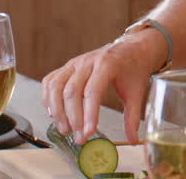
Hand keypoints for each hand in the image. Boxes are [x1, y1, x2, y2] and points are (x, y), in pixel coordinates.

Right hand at [41, 30, 163, 143]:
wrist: (133, 47)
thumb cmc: (134, 67)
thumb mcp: (137, 91)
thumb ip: (133, 116)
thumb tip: (132, 139)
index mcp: (108, 64)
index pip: (93, 91)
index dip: (88, 114)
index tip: (88, 132)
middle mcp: (88, 61)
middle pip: (72, 91)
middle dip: (73, 118)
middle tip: (78, 137)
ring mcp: (76, 63)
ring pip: (56, 86)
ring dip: (57, 110)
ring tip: (64, 129)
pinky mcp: (68, 66)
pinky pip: (51, 80)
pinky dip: (48, 98)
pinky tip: (53, 113)